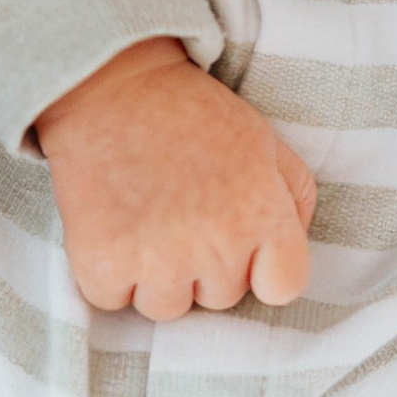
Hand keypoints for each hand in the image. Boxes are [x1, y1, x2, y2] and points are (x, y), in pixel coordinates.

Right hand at [35, 41, 314, 315]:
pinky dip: (107, 274)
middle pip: (221, 297)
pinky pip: (113, 300)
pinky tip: (111, 225)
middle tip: (180, 210)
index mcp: (261, 214)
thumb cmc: (189, 114)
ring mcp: (157, 261)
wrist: (108, 89)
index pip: (284, 287)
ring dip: (155, 276)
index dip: (263, 268)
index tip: (239, 243)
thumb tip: (288, 253)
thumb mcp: (264, 141)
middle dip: (203, 264)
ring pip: (166, 308)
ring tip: (145, 218)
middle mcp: (215, 245)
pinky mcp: (103, 265)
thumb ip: (293, 199)